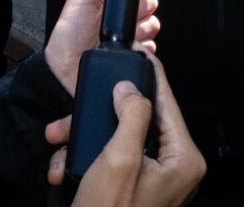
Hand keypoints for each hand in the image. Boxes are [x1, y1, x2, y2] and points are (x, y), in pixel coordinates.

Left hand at [45, 0, 160, 93]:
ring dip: (144, 27)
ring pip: (153, 24)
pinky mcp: (136, 56)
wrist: (67, 71)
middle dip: (142, 6)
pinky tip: (130, 46)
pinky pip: (152, 46)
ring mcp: (131, 37)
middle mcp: (123, 18)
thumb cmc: (68, 37)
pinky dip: (145, 45)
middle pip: (150, 3)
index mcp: (111, 1)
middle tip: (125, 16)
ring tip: (125, 34)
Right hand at [48, 55, 204, 206]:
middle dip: (100, 117)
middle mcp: (173, 168)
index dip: (150, 78)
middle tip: (77, 109)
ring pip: (118, 138)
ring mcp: (154, 179)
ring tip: (61, 143)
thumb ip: (131, 117)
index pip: (168, 105)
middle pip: (139, 120)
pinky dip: (85, 159)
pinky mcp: (132, 188)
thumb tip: (130, 90)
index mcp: (183, 159)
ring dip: (85, 139)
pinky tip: (64, 167)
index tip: (139, 55)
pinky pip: (111, 159)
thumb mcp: (119, 159)